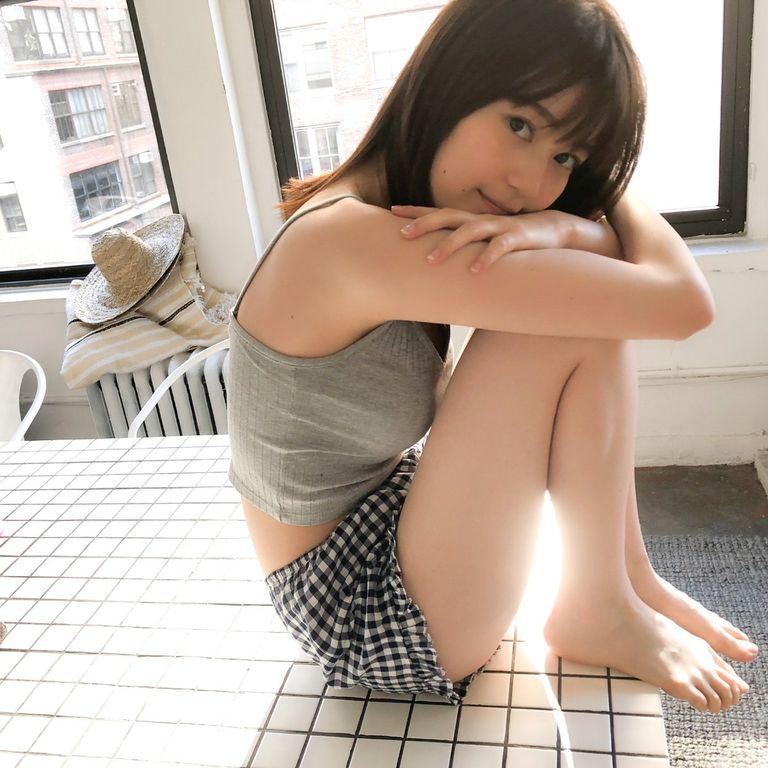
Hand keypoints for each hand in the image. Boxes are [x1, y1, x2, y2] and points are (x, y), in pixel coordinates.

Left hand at [392, 205, 576, 272]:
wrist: (555, 231)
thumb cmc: (512, 241)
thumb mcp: (485, 241)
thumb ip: (465, 246)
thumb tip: (438, 263)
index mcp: (471, 220)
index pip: (438, 212)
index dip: (416, 211)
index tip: (392, 212)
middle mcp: (481, 221)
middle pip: (447, 217)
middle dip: (424, 225)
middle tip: (403, 236)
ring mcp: (499, 228)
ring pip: (469, 232)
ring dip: (449, 245)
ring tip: (431, 260)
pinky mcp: (517, 239)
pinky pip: (499, 249)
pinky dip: (486, 259)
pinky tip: (474, 272)